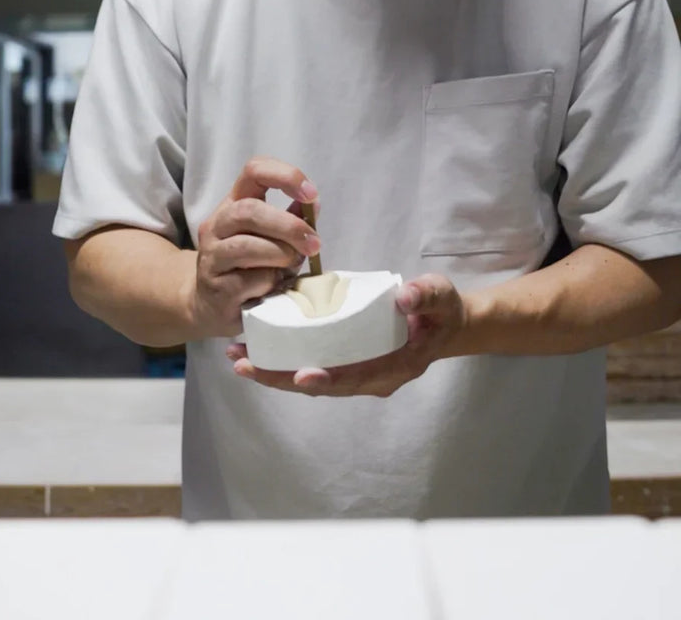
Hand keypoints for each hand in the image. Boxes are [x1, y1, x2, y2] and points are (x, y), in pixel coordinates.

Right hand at [192, 157, 320, 336]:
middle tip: (313, 244)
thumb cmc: (250, 269)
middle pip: (249, 211)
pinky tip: (274, 287)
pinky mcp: (216, 288)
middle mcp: (217, 225)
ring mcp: (212, 257)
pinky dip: (269, 282)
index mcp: (234, 204)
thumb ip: (292, 220)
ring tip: (293, 265)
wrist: (211, 306)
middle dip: (288, 226)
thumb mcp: (273, 240)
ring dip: (280, 254)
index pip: (253, 171)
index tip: (311, 195)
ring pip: (246, 245)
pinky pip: (247, 280)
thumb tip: (313, 205)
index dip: (285, 176)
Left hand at [226, 273, 466, 396]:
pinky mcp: (347, 364)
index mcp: (394, 367)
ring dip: (274, 373)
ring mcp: (358, 375)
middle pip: (322, 386)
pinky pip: (313, 368)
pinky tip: (259, 350)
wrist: (443, 325)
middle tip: (244, 364)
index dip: (329, 380)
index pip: (357, 378)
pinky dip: (284, 363)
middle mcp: (372, 379)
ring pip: (312, 381)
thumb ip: (426, 295)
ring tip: (239, 358)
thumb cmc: (441, 311)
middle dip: (281, 378)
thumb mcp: (441, 296)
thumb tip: (405, 297)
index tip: (300, 376)